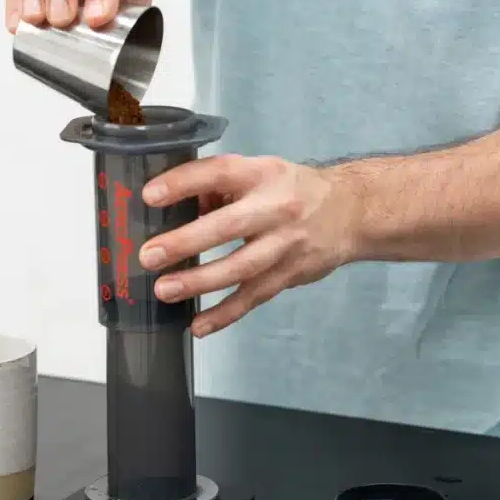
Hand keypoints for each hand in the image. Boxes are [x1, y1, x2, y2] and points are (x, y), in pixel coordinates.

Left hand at [137, 156, 362, 336]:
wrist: (350, 212)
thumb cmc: (291, 190)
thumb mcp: (260, 173)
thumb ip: (220, 188)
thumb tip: (176, 208)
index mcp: (262, 174)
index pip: (219, 173)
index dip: (183, 183)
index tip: (149, 196)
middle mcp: (276, 208)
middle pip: (228, 227)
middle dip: (186, 242)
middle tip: (150, 255)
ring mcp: (285, 245)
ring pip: (240, 268)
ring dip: (199, 282)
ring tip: (165, 290)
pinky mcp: (289, 275)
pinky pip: (253, 297)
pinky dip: (225, 315)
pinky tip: (198, 326)